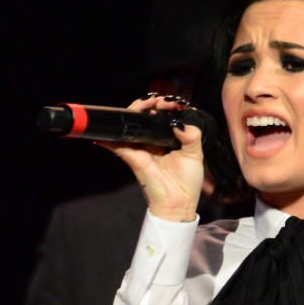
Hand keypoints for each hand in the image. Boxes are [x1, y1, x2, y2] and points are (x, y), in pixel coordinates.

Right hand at [95, 94, 204, 220]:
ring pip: (131, 123)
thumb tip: (178, 122)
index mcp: (166, 138)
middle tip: (161, 101)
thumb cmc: (186, 183)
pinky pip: (117, 144)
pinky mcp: (133, 157)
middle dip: (150, 102)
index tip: (175, 103)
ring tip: (148, 103)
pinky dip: (109, 137)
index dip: (166, 105)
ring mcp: (140, 148)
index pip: (161, 116)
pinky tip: (108, 128)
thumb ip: (191, 135)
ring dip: (136, 109)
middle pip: (144, 115)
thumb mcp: (195, 155)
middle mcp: (151, 141)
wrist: (178, 204)